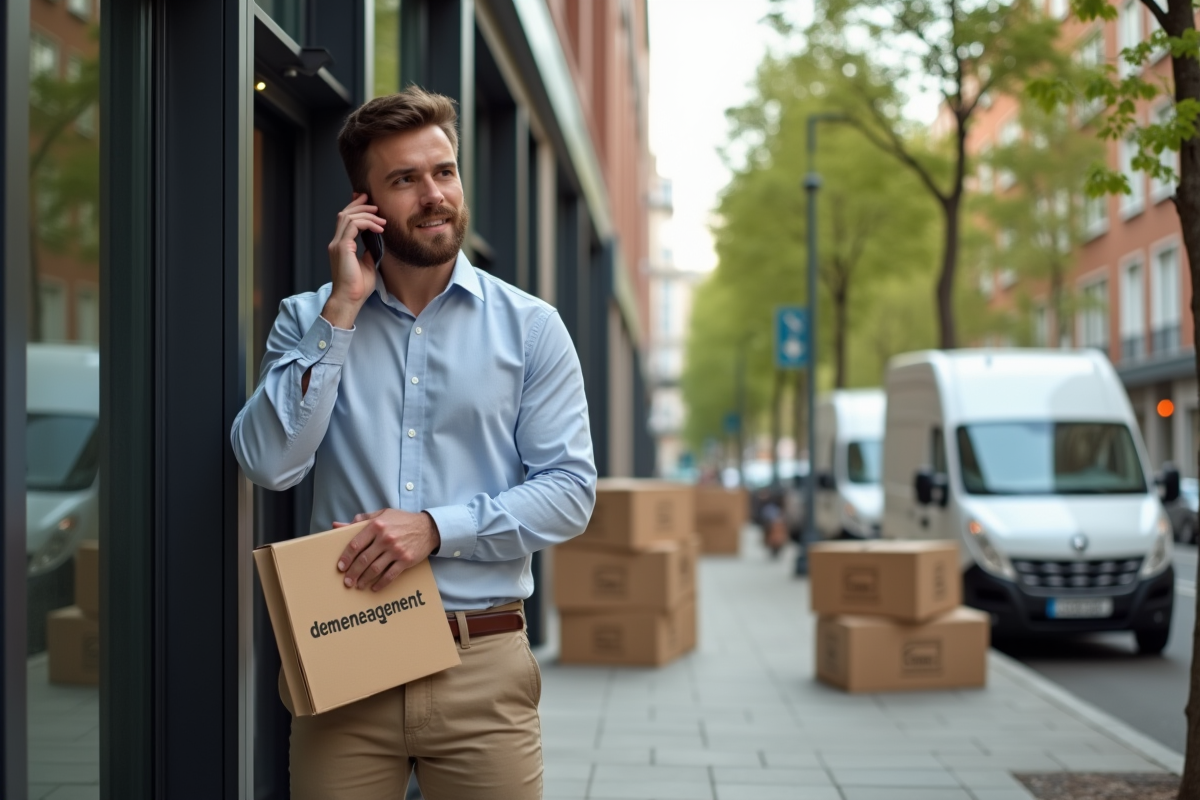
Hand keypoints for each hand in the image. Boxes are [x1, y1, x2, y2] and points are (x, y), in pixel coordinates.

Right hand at [323, 193, 386, 328]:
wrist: (350, 299)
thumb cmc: (358, 287)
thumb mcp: (368, 264)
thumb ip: (369, 251)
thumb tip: (376, 242)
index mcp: (341, 246)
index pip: (345, 221)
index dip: (355, 209)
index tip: (369, 204)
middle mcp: (337, 242)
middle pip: (345, 214)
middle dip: (359, 205)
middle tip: (374, 203)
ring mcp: (338, 244)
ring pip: (348, 217)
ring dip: (366, 214)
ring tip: (380, 218)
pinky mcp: (342, 247)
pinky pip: (354, 226)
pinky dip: (367, 223)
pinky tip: (378, 228)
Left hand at [333, 509, 440, 591]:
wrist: (428, 528)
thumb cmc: (402, 520)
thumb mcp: (382, 514)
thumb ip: (360, 519)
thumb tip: (337, 526)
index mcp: (377, 525)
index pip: (356, 544)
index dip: (346, 557)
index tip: (341, 567)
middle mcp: (386, 538)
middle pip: (363, 559)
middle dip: (353, 572)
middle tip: (347, 581)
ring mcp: (396, 550)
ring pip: (375, 569)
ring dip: (364, 579)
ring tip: (358, 585)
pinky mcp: (405, 560)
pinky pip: (390, 575)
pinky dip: (380, 583)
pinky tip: (374, 587)